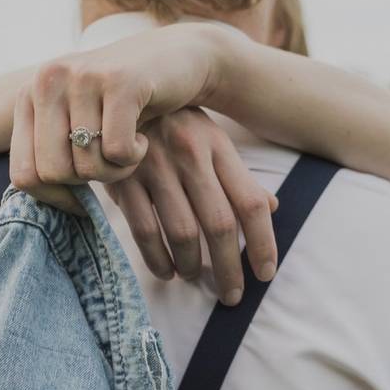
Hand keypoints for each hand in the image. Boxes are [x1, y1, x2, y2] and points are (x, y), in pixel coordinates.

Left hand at [9, 22, 237, 211]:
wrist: (177, 58)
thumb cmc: (124, 104)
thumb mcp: (78, 123)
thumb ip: (52, 153)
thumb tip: (44, 205)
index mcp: (29, 96)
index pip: (23, 173)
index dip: (54, 198)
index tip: (82, 198)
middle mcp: (47, 80)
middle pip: (52, 173)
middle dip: (87, 182)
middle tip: (110, 164)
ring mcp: (82, 77)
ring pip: (87, 166)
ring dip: (116, 171)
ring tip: (129, 148)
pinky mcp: (119, 81)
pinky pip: (117, 151)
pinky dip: (134, 158)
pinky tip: (142, 139)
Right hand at [104, 108, 278, 304]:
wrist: (117, 94)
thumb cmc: (171, 123)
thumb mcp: (209, 137)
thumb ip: (236, 174)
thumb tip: (272, 207)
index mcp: (217, 145)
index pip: (250, 203)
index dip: (263, 244)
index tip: (265, 274)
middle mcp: (189, 155)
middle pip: (219, 225)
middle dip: (229, 269)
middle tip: (232, 295)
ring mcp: (154, 166)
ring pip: (182, 232)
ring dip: (192, 266)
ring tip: (195, 277)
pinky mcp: (123, 178)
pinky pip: (144, 230)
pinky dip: (158, 259)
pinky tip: (166, 271)